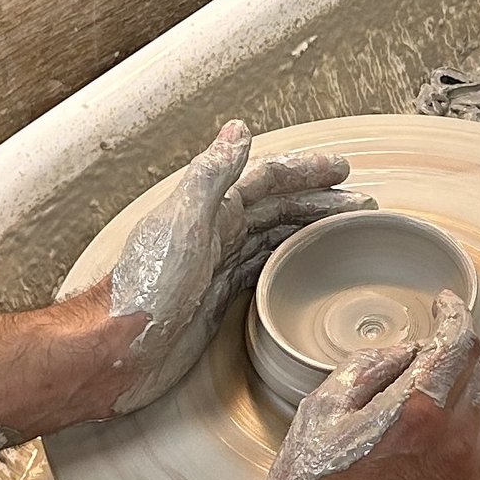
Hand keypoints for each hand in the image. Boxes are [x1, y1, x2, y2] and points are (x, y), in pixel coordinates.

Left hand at [98, 119, 369, 415]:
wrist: (119, 349)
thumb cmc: (146, 289)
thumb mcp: (183, 223)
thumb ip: (211, 175)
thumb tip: (238, 130)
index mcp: (210, 211)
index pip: (268, 181)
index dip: (305, 172)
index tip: (342, 171)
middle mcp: (215, 234)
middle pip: (278, 210)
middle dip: (319, 204)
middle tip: (360, 207)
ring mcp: (217, 268)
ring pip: (275, 241)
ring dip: (309, 233)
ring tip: (345, 234)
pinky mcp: (218, 302)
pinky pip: (263, 273)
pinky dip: (289, 265)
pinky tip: (304, 271)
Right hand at [244, 290, 479, 479]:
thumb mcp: (319, 417)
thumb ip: (366, 372)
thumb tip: (402, 354)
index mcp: (417, 410)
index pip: (457, 342)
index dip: (452, 314)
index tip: (444, 307)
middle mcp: (455, 444)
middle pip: (479, 376)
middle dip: (457, 357)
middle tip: (432, 358)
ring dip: (472, 400)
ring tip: (440, 405)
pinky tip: (458, 450)